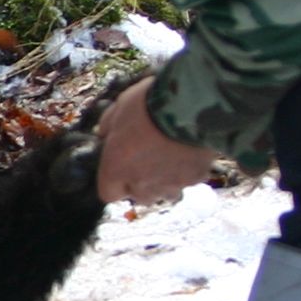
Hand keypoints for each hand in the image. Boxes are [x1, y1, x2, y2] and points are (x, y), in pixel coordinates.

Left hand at [91, 76, 212, 206]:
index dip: (115, 182)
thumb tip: (104, 133)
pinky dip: (189, 170)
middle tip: (149, 158)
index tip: (121, 167)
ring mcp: (171, 184)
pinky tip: (191, 150)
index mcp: (116, 169)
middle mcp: (142, 184)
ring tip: (172, 156)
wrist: (191, 104)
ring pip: (167, 193)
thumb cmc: (149, 104)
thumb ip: (108, 125)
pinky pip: (190, 180)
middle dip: (142, 183)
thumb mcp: (120, 106)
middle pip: (140, 197)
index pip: (108, 193)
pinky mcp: (196, 178)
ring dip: (167, 180)